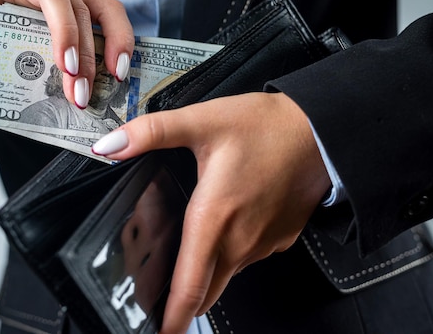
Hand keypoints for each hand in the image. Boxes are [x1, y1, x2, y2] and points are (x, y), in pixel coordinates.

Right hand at [0, 0, 133, 106]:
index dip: (119, 38)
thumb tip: (93, 99)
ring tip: (66, 68)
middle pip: (83, 8)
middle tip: (81, 91)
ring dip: (65, 33)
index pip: (106, 12)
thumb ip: (65, 71)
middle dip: (87, 55)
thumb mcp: (41, 67)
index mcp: (70, 6)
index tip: (119, 73)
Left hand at [92, 92, 331, 333]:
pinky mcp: (280, 239)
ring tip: (189, 241)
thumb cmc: (268, 127)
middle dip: (181, 299)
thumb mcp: (203, 120)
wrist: (323, 130)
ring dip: (205, 268)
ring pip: (225, 273)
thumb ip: (151, 133)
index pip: (190, 288)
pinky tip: (224, 221)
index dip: (172, 317)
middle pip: (206, 291)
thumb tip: (109, 146)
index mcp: (215, 218)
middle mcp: (240, 241)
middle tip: (157, 289)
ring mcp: (263, 245)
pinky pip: (247, 256)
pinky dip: (230, 250)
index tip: (160, 332)